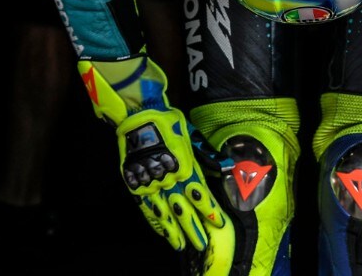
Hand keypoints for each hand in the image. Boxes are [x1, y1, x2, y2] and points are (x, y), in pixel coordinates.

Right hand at [117, 108, 229, 251]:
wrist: (139, 116)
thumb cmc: (168, 122)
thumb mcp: (192, 136)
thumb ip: (207, 155)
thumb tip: (226, 166)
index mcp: (185, 167)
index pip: (200, 196)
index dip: (210, 211)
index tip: (218, 224)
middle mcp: (168, 179)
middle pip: (183, 210)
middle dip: (193, 229)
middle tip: (201, 245)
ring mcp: (150, 183)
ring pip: (164, 213)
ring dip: (173, 231)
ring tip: (180, 245)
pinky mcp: (135, 183)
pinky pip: (146, 207)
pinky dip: (153, 220)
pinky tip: (160, 230)